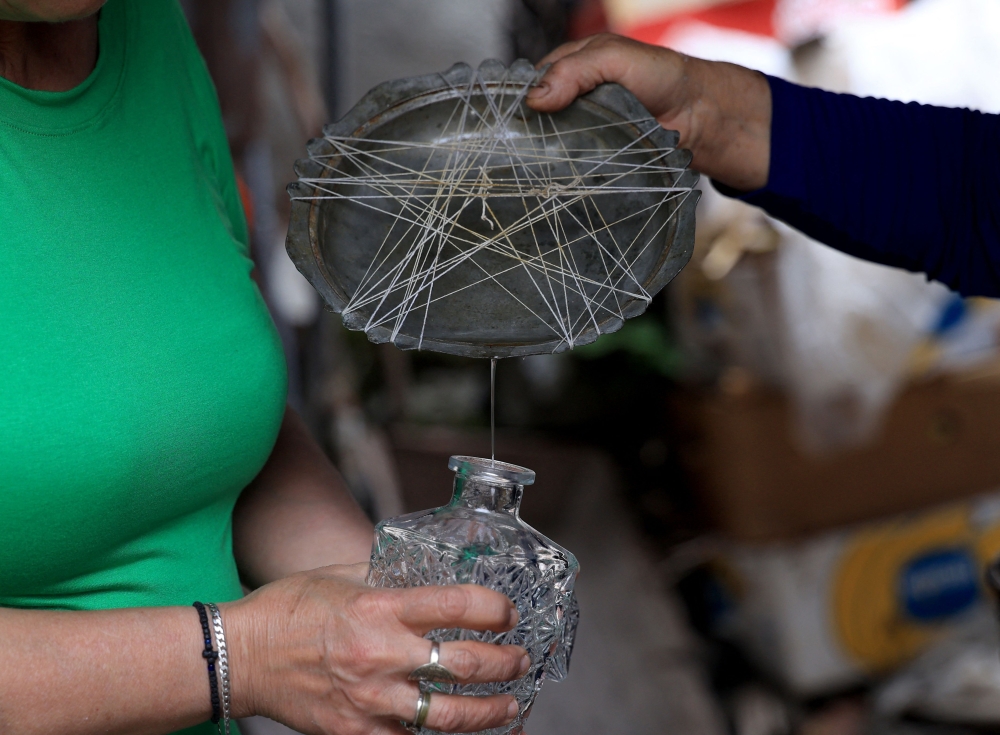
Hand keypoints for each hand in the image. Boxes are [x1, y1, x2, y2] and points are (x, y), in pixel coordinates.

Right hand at [224, 563, 528, 734]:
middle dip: (506, 665)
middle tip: (521, 661)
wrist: (240, 655)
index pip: (457, 607)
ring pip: (449, 716)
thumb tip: (425, 570)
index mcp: (379, 608)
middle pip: (465, 666)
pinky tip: (465, 733)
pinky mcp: (357, 733)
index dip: (495, 611)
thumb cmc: (288, 608)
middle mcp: (381, 654)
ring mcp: (370, 700)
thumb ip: (388, 574)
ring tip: (511, 706)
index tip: (509, 615)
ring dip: (491, 713)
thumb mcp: (342, 574)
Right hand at [527, 33, 771, 190]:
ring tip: (529, 177)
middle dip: (523, 138)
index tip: (504, 126)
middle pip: (532, 122)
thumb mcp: (615, 58)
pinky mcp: (593, 159)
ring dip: (541, 163)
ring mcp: (580, 132)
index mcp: (567, 69)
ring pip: (548, 148)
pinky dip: (563, 177)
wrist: (698, 115)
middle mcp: (569, 101)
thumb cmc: (660, 76)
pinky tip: (553, 186)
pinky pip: (571, 169)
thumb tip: (534, 98)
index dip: (514, 104)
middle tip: (512, 158)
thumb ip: (576, 70)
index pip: (527, 86)